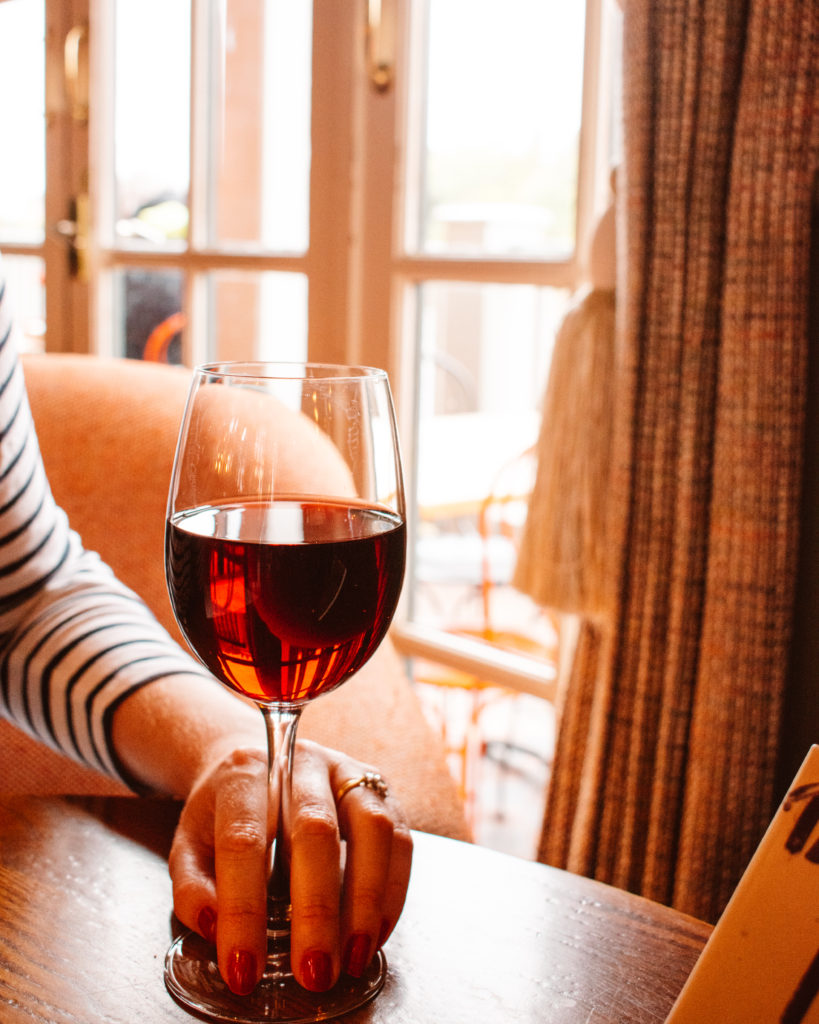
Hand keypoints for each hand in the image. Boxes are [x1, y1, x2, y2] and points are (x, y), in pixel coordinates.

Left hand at [167, 738, 412, 994]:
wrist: (260, 761)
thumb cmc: (226, 812)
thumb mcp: (189, 845)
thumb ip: (192, 888)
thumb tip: (215, 926)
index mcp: (245, 775)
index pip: (243, 841)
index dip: (244, 910)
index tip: (244, 968)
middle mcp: (301, 763)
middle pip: (316, 830)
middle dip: (316, 910)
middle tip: (312, 973)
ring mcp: (346, 772)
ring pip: (372, 827)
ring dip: (366, 902)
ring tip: (352, 958)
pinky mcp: (380, 789)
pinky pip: (399, 838)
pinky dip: (391, 892)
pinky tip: (373, 934)